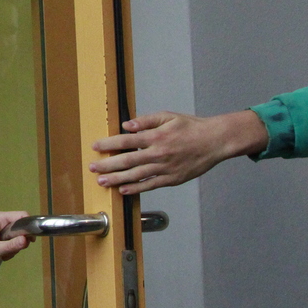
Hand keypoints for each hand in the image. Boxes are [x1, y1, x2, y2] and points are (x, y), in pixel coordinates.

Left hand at [0, 211, 32, 268]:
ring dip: (14, 248)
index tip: (31, 240)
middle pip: (22, 228)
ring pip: (18, 237)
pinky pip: (13, 243)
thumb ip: (11, 245)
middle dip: (20, 241)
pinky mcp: (1, 239)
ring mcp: (2, 231)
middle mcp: (2, 222)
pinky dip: (10, 251)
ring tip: (4, 255)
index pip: (22, 216)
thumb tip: (27, 240)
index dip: (29, 226)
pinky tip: (3, 256)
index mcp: (0, 218)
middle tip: (14, 250)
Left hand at [89, 110, 268, 194]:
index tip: (95, 147)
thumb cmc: (191, 127)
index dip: (109, 144)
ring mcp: (166, 168)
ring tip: (102, 182)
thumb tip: (127, 125)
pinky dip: (136, 189)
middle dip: (107, 165)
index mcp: (157, 136)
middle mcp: (159, 153)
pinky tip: (123, 190)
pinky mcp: (172, 179)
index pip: (127, 141)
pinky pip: (150, 185)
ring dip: (117, 179)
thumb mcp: (169, 117)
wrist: (215, 141)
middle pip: (128, 161)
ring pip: (136, 176)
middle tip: (92, 168)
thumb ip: (146, 121)